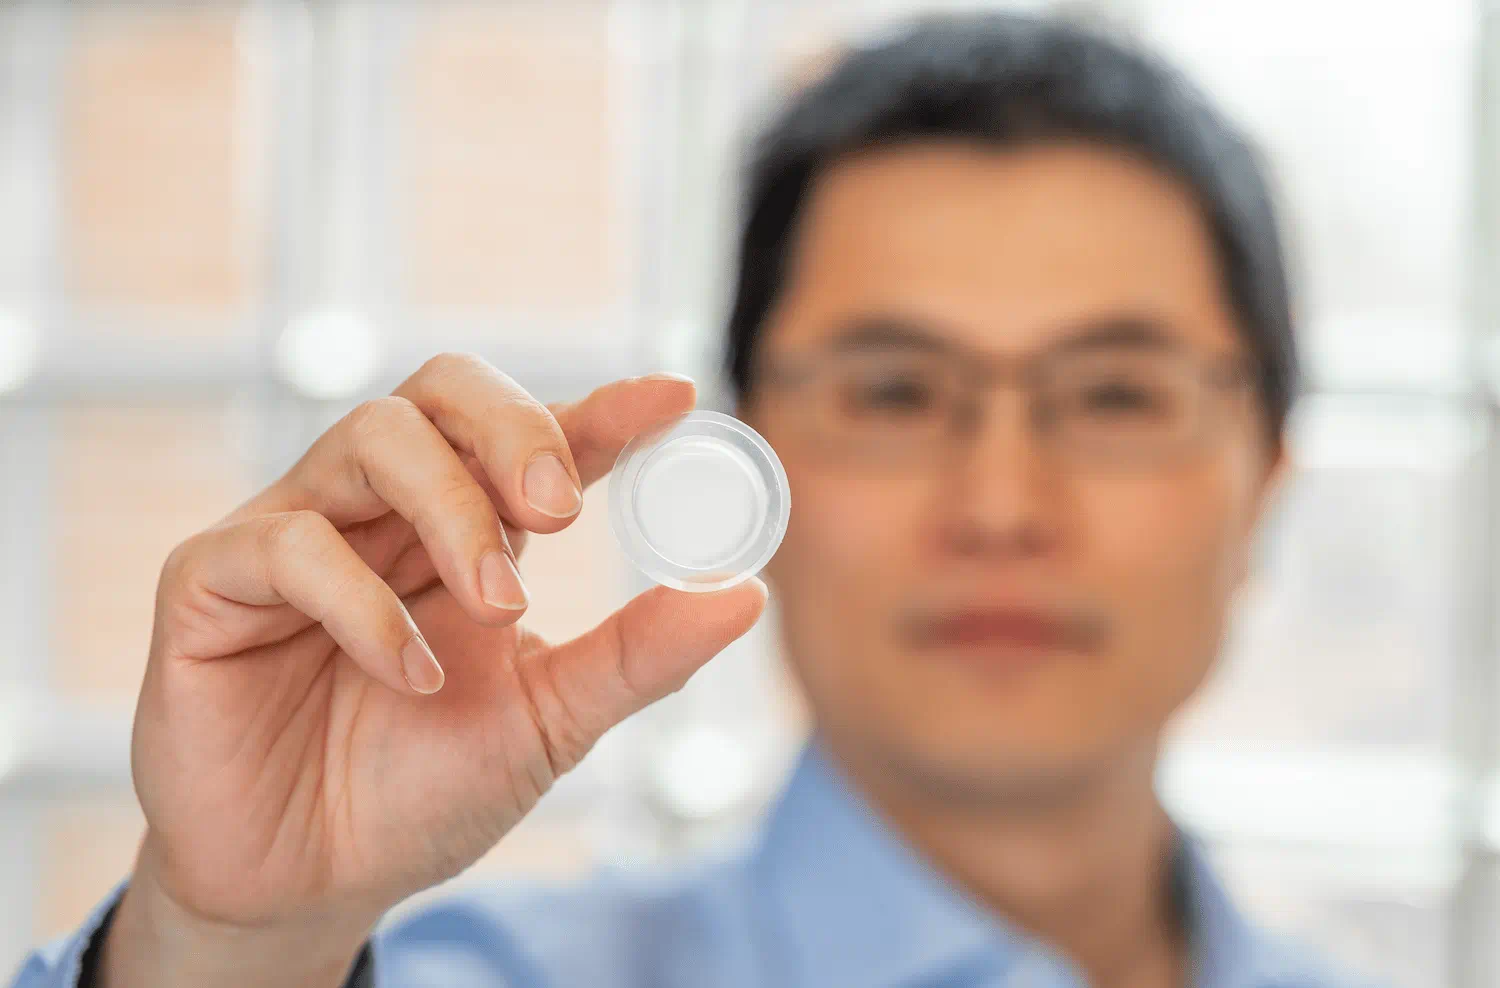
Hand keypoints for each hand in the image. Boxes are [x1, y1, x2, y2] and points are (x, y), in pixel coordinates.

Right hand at [102, 356, 766, 986]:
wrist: (312, 884)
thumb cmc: (423, 788)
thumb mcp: (552, 719)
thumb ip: (638, 655)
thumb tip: (745, 593)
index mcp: (466, 531)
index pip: (533, 439)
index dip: (601, 410)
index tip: (675, 400)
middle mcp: (384, 512)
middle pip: (442, 392)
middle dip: (513, 431)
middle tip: (562, 511)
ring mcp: (297, 532)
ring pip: (371, 437)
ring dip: (451, 512)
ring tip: (499, 607)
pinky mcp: (212, 579)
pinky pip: (287, 543)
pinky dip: (363, 603)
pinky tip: (411, 675)